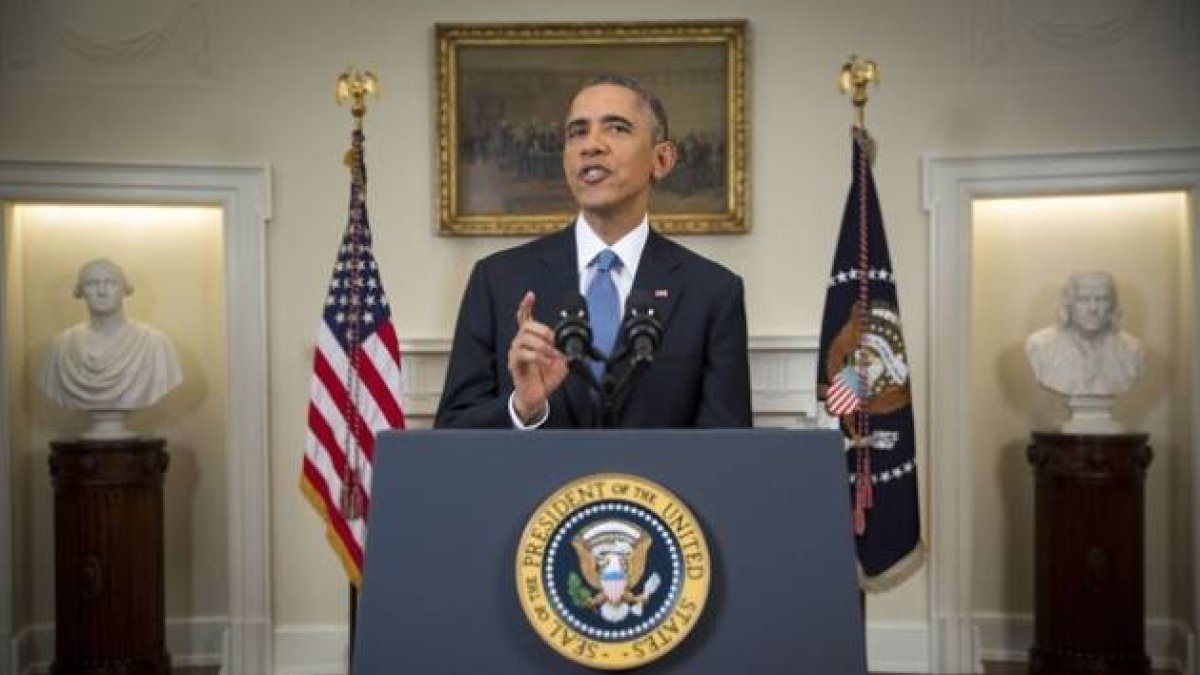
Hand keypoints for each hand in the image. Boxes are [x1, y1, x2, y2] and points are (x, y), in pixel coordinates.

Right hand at [507, 291, 568, 421]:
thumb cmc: (546, 377)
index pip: (525, 317)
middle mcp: (520, 343)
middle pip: (527, 326)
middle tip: (555, 342)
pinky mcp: (514, 364)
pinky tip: (547, 362)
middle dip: (544, 331)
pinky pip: (524, 354)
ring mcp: (516, 353)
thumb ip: (565, 349)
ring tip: (553, 356)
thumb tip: (573, 344)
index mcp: (531, 338)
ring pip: (525, 339)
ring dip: (543, 346)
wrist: (537, 396)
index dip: (526, 305)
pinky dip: (539, 357)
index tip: (530, 295)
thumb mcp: (561, 361)